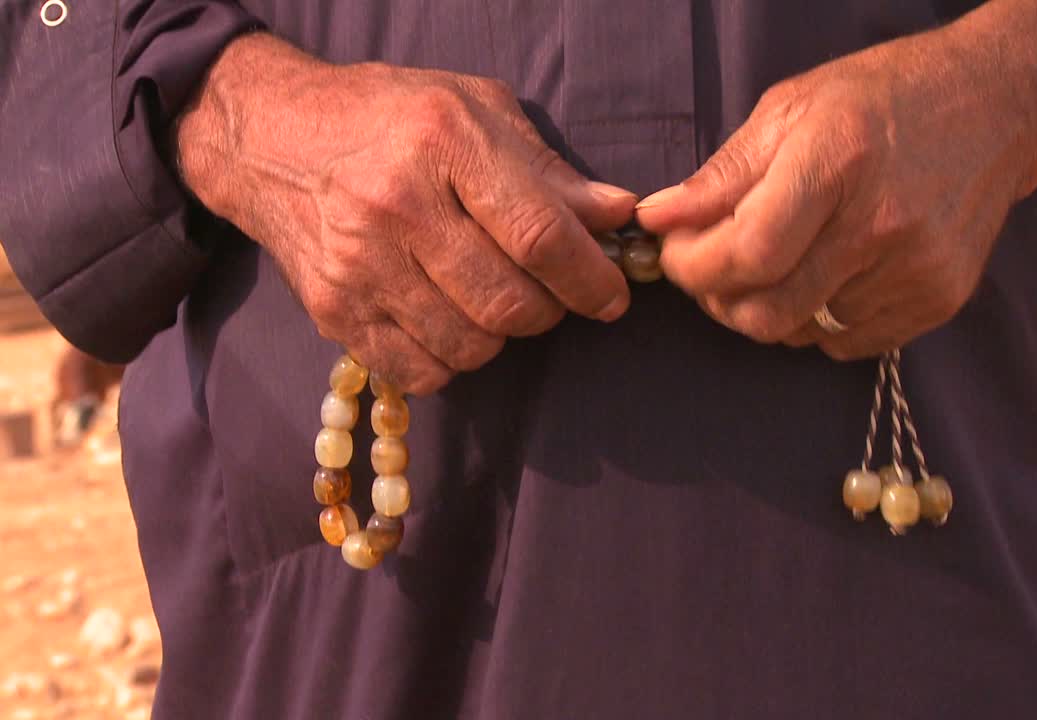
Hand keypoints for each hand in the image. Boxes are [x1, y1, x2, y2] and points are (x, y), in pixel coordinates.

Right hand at [177, 34, 634, 393]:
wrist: (271, 137)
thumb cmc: (390, 117)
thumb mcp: (475, 110)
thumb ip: (549, 170)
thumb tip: (615, 216)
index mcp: (443, 142)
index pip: (538, 235)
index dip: (588, 278)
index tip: (612, 297)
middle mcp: (397, 206)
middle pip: (508, 303)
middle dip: (548, 310)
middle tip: (546, 292)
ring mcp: (359, 265)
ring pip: (470, 347)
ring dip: (500, 336)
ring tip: (491, 299)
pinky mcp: (333, 311)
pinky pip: (422, 372)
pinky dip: (451, 360)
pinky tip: (448, 320)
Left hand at [635, 0, 1036, 359]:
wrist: (997, 106)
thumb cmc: (884, 97)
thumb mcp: (792, 109)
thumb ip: (721, 175)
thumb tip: (658, 220)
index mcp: (837, 162)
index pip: (747, 253)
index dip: (695, 268)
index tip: (678, 256)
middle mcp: (881, 224)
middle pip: (768, 311)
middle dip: (719, 300)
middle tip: (712, 269)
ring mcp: (916, 270)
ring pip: (802, 332)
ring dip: (768, 308)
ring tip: (775, 263)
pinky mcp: (939, 300)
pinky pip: (847, 344)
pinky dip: (817, 321)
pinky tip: (824, 274)